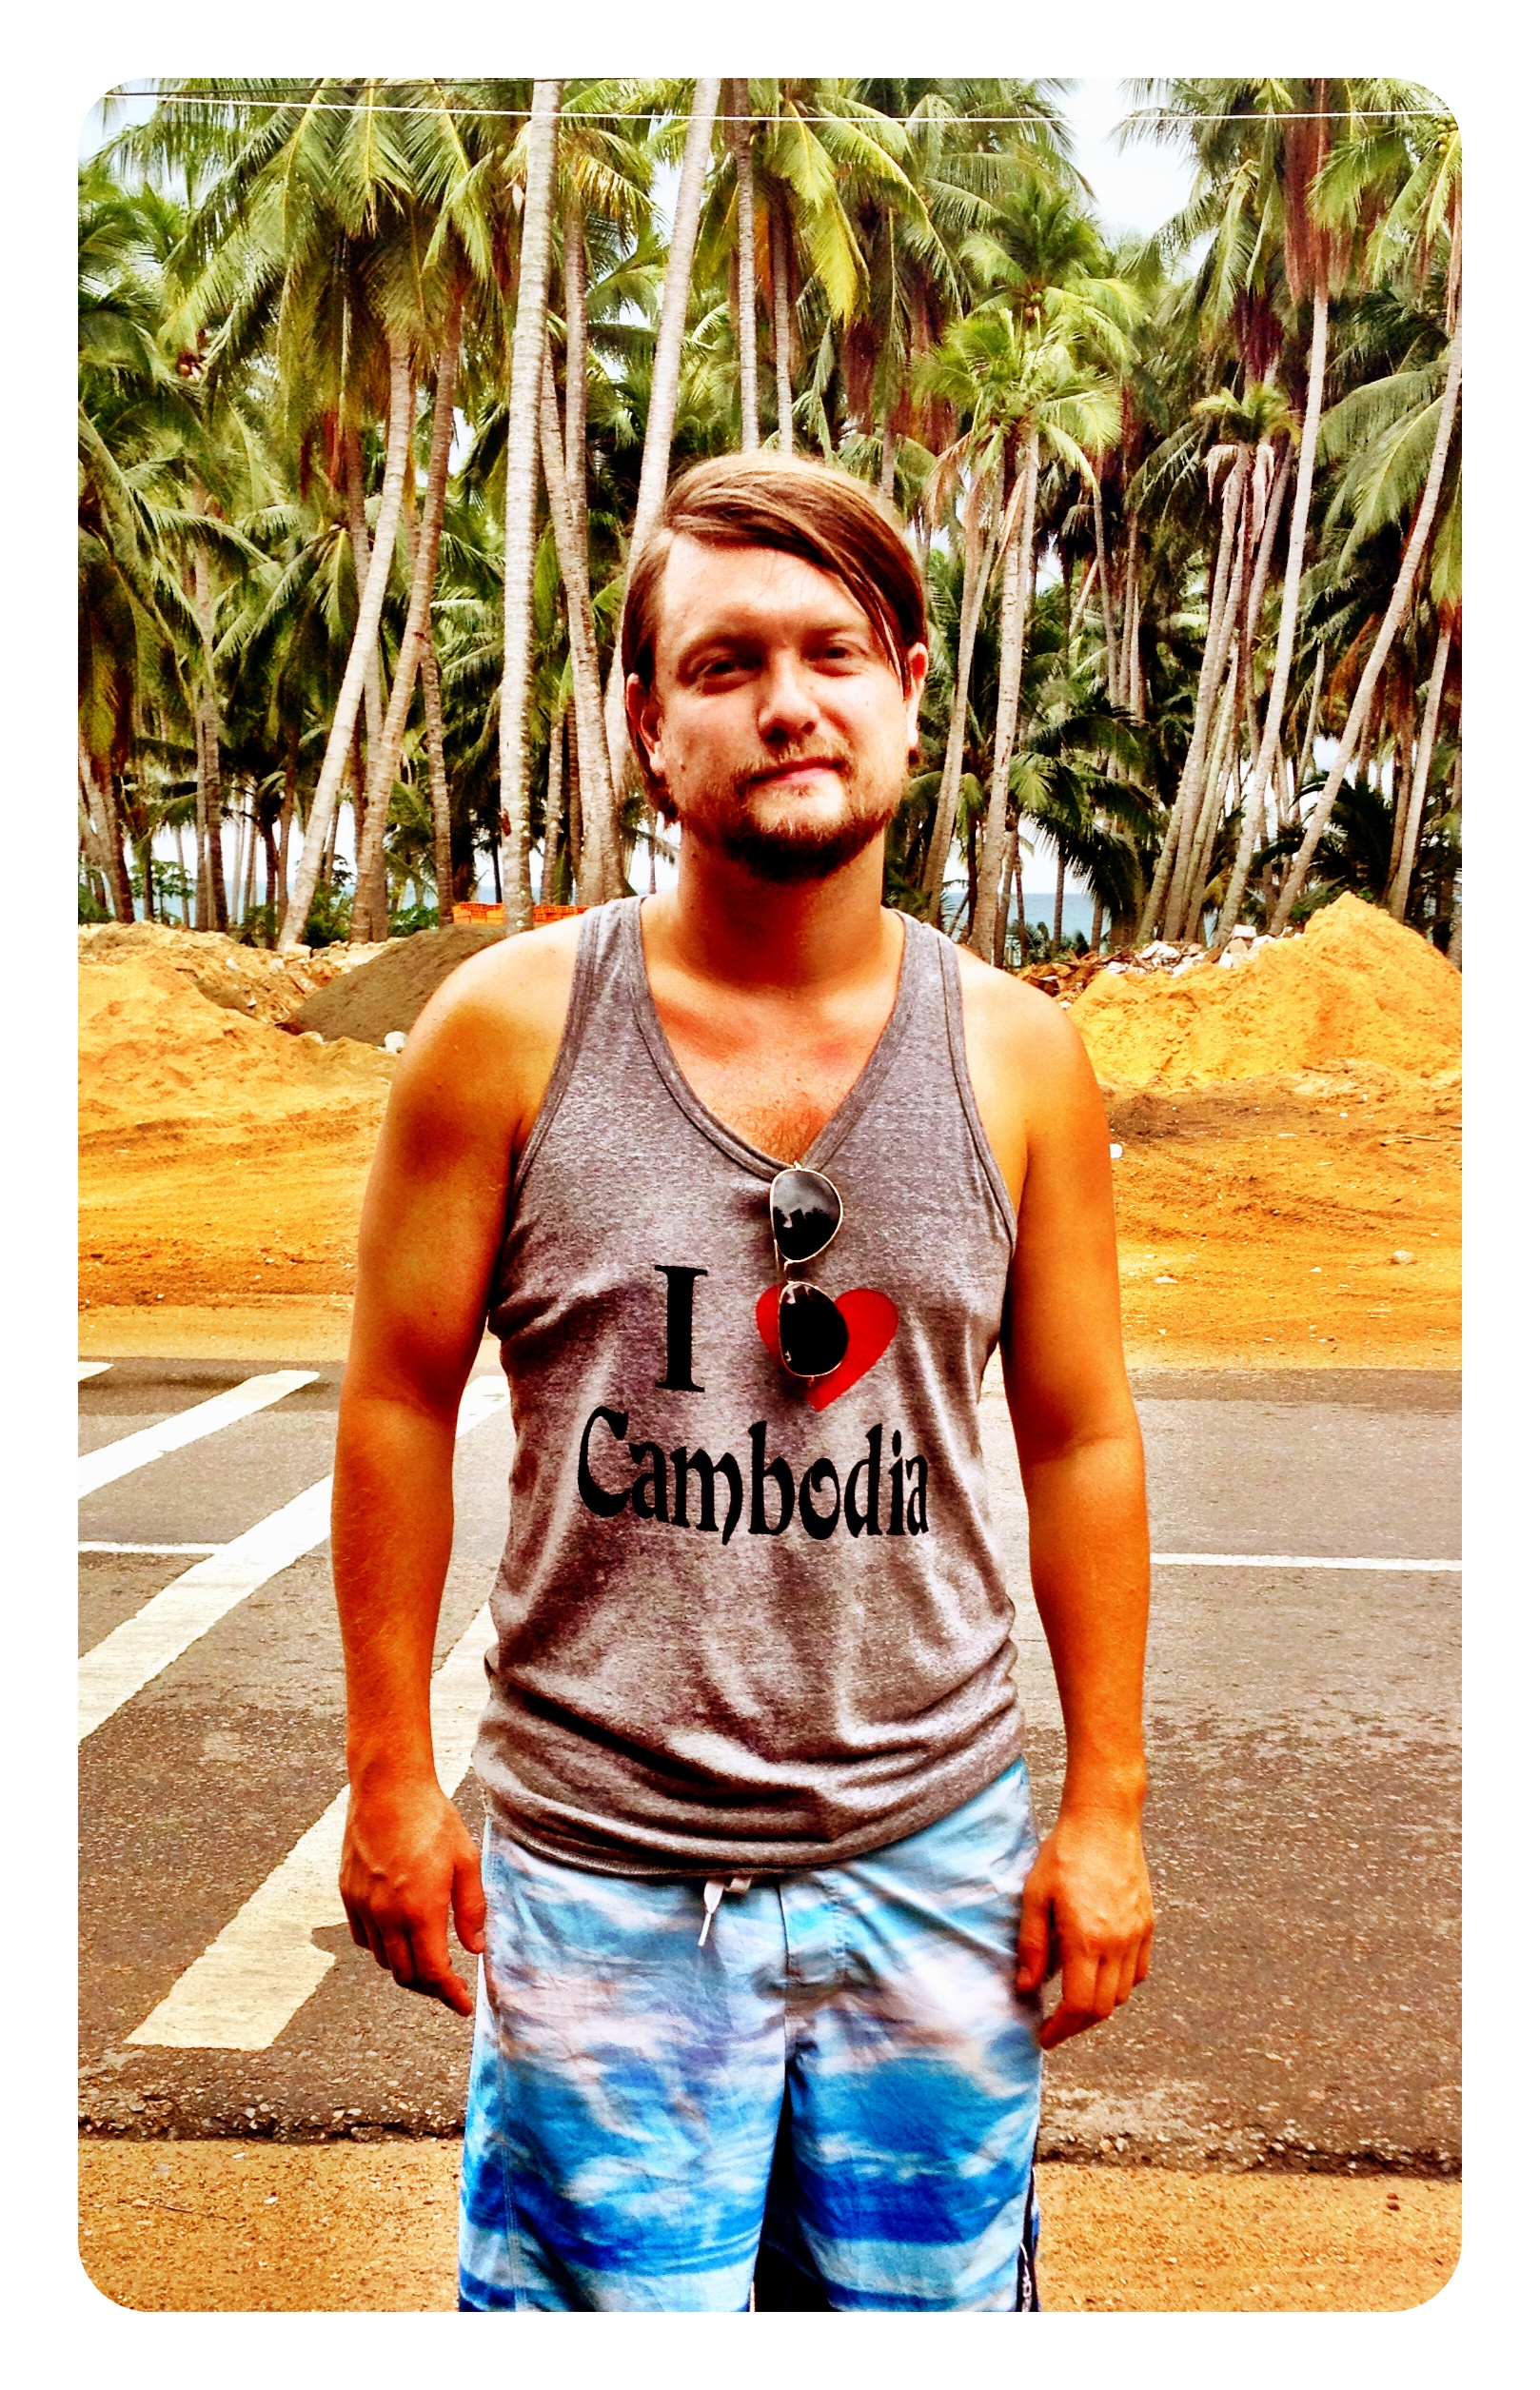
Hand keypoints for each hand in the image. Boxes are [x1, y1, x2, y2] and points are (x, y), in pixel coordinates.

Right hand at [339, 1777, 486, 2016]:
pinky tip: (398, 1935)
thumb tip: (476, 1948)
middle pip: (405, 1975)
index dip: (448, 1995)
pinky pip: (363, 1937)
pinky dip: (382, 1947)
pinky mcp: (348, 1893)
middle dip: (429, 1988)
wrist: (387, 1788)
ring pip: (382, 1959)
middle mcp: (386, 1914)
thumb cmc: (432, 1820)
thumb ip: (471, 1909)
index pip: (432, 1972)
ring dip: (405, 1967)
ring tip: (426, 1958)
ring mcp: (362, 1905)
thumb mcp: (466, 1861)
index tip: (462, 2006)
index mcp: (419, 1909)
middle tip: (448, 1985)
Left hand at [1017, 1808, 1153, 2050]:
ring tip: (1073, 1998)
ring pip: (1122, 1994)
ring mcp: (1137, 1935)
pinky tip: (1100, 1974)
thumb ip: (1032, 1946)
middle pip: (1102, 2008)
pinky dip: (1120, 1985)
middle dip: (1077, 2024)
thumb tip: (1027, 1988)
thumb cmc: (1064, 1854)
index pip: (1079, 2006)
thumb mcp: (1035, 1896)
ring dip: (1098, 2005)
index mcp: (1086, 1939)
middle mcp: (1117, 1944)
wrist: (1105, 1821)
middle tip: (1055, 2024)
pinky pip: (1139, 1972)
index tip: (1044, 2036)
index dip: (1061, 2029)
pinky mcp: (1148, 1924)